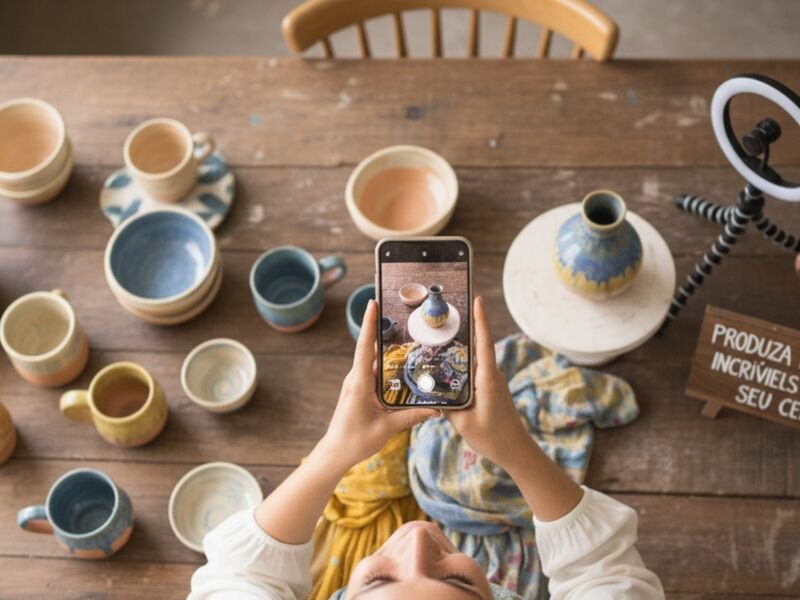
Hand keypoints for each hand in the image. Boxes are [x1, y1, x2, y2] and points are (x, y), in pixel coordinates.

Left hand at [319, 300, 437, 469]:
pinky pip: (371, 370)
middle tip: (399, 312)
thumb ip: (412, 416)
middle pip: (369, 347)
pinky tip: (398, 361)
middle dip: (381, 328)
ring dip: (383, 345)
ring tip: (403, 332)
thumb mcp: (387, 428)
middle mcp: (355, 378)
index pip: (365, 346)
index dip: (369, 323)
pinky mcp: (358, 390)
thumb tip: (437, 410)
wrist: (335, 453)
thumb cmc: (356, 441)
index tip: (372, 303)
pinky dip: (383, 362)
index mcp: (360, 382)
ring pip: (371, 359)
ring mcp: (355, 384)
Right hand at [446, 296, 529, 468]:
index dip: (481, 321)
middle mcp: (491, 376)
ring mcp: (492, 381)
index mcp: (487, 380)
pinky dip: (462, 362)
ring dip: (462, 345)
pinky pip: (474, 370)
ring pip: (475, 358)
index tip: (477, 300)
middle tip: (449, 309)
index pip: (484, 344)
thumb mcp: (463, 423)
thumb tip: (427, 390)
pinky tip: (446, 363)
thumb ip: (445, 404)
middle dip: (467, 325)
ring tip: (441, 332)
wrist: (515, 451)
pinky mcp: (490, 388)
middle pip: (478, 345)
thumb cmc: (492, 438)